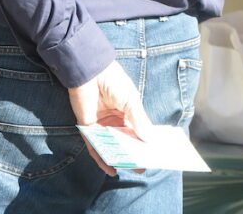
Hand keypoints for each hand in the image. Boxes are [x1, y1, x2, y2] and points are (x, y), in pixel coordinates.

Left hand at [68, 60, 153, 175]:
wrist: (92, 72)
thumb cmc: (114, 82)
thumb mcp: (131, 102)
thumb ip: (139, 121)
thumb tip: (150, 140)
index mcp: (126, 113)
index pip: (136, 132)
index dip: (144, 143)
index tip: (154, 155)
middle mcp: (114, 121)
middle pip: (124, 142)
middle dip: (133, 155)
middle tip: (143, 167)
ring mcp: (101, 126)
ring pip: (110, 147)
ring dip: (118, 159)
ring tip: (129, 170)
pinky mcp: (87, 128)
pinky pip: (95, 147)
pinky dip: (101, 159)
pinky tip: (110, 168)